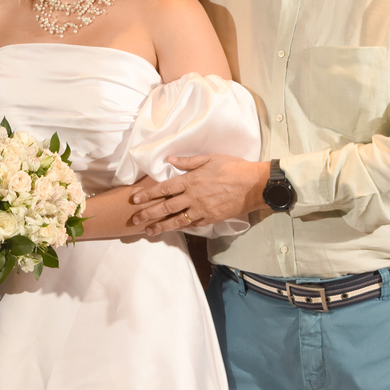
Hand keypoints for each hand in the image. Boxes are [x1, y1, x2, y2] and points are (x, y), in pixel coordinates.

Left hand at [130, 155, 269, 235]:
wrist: (254, 185)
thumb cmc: (233, 167)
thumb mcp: (210, 158)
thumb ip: (188, 161)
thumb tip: (170, 159)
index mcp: (191, 180)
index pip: (164, 188)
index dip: (148, 194)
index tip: (135, 199)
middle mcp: (193, 197)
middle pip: (166, 207)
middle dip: (148, 213)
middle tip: (135, 219)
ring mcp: (202, 210)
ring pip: (177, 220)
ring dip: (161, 226)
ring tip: (148, 231)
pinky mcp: (211, 218)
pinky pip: (193, 225)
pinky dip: (181, 228)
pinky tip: (173, 230)